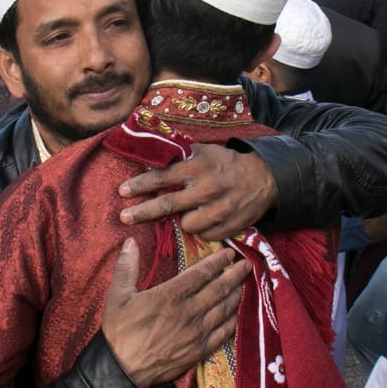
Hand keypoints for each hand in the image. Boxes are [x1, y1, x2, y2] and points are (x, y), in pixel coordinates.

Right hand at [100, 238, 250, 387]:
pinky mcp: (200, 350)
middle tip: (246, 265)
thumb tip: (130, 242)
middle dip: (234, 275)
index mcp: (170, 296)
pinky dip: (232, 321)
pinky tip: (236, 314)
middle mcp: (188, 312)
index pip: (201, 273)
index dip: (217, 261)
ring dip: (236, 295)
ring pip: (224, 309)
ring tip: (244, 285)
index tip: (228, 253)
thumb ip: (127, 267)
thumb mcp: (117, 296)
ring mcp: (197, 333)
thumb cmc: (119, 332)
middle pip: (219, 289)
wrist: (124, 370)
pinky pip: (223, 333)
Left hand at [117, 144, 276, 240]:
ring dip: (183, 220)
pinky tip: (207, 219)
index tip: (122, 191)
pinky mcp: (230, 226)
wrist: (265, 177)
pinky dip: (203, 229)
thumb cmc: (227, 163)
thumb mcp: (205, 152)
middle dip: (143, 212)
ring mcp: (219, 209)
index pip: (162, 177)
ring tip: (191, 211)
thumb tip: (151, 159)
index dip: (140, 185)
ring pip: (187, 224)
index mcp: (199, 167)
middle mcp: (207, 189)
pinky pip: (205, 235)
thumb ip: (181, 158)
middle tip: (124, 217)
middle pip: (168, 205)